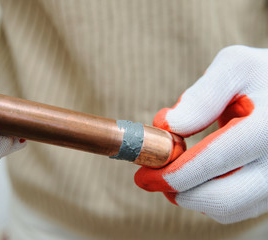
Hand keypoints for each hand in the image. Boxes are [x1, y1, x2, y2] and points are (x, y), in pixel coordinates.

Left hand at [135, 45, 267, 223]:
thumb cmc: (261, 76)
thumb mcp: (234, 69)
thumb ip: (201, 97)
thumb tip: (165, 125)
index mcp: (267, 127)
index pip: (213, 161)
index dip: (173, 173)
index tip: (144, 175)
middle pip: (223, 199)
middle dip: (179, 192)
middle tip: (153, 179)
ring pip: (229, 208)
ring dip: (192, 196)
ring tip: (174, 173)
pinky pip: (238, 205)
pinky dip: (210, 196)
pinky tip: (197, 175)